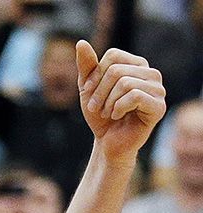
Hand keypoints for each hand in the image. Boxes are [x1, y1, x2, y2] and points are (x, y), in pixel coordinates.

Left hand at [76, 41, 166, 161]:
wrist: (108, 141)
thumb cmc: (100, 114)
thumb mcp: (88, 88)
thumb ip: (86, 66)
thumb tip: (81, 43)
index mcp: (137, 65)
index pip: (113, 56)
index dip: (95, 74)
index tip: (88, 91)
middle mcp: (151, 74)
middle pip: (117, 70)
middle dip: (99, 91)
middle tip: (96, 107)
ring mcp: (158, 89)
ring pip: (125, 83)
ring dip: (107, 102)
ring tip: (106, 113)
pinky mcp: (159, 106)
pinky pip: (134, 96)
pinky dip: (118, 108)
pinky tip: (116, 116)